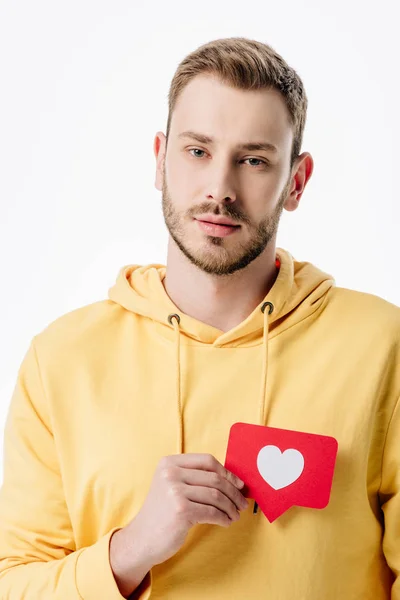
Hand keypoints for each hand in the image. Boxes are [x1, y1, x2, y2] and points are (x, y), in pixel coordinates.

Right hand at [110, 452, 248, 595]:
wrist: (142, 539)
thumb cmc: (162, 513)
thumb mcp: (173, 486)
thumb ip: (195, 478)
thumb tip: (233, 480)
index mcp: (169, 462)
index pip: (207, 461)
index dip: (227, 472)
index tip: (238, 484)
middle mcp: (171, 473)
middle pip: (214, 478)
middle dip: (233, 492)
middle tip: (242, 503)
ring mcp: (174, 491)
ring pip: (216, 496)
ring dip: (230, 507)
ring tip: (235, 515)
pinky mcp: (181, 510)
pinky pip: (212, 512)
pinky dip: (223, 518)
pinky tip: (226, 522)